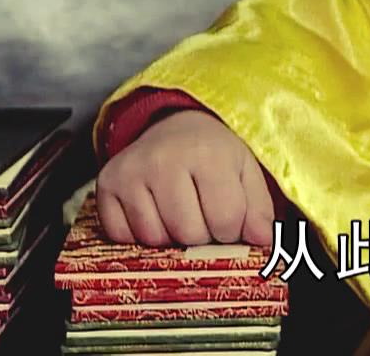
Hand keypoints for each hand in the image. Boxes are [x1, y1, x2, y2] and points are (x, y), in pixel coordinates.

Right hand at [95, 109, 275, 246]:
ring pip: (154, 239)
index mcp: (208, 153)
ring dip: (170, 238)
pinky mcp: (106, 184)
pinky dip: (138, 236)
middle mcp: (164, 159)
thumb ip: (260, 209)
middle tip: (202, 215)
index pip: (226, 220)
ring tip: (179, 212)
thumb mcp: (246, 172)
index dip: (232, 231)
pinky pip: (121, 236)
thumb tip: (263, 242)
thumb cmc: (214, 154)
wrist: (174, 126)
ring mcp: (131, 172)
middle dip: (201, 236)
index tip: (228, 219)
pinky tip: (152, 213)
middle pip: (188, 233)